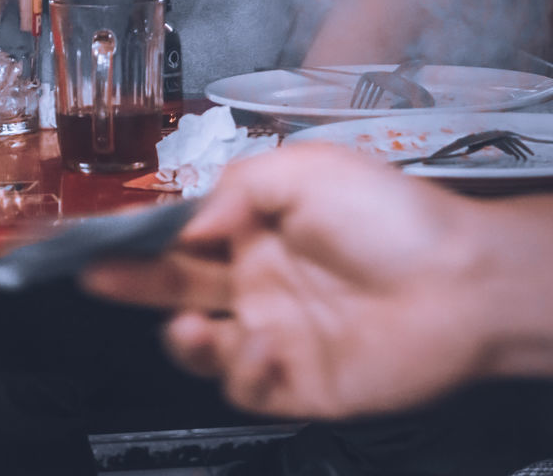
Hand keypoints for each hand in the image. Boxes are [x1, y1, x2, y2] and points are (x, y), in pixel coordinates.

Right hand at [81, 144, 494, 418]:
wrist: (459, 279)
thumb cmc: (394, 214)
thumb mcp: (307, 168)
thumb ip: (236, 187)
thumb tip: (187, 220)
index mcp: (258, 224)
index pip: (183, 230)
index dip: (139, 232)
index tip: (95, 232)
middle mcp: (260, 276)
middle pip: (176, 284)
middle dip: (130, 280)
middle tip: (95, 273)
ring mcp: (277, 329)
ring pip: (202, 344)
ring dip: (183, 338)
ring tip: (190, 328)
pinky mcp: (298, 378)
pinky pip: (246, 386)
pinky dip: (241, 372)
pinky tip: (261, 346)